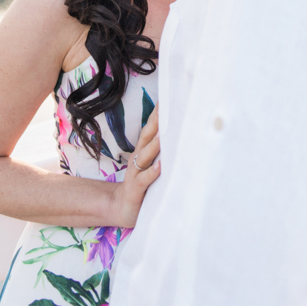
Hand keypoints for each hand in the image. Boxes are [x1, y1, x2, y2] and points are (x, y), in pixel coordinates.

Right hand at [111, 107, 160, 227]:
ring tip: (165, 133)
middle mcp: (139, 158)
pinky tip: (161, 166)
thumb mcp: (152, 167)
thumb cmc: (144, 186)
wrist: (122, 207)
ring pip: (146, 155)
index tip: (170, 98)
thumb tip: (184, 137)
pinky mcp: (136, 189)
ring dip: (155, 144)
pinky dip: (152, 172)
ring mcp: (135, 173)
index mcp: (143, 152)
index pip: (152, 129)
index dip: (159, 114)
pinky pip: (144, 179)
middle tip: (168, 106)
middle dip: (157, 121)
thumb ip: (163, 153)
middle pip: (147, 136)